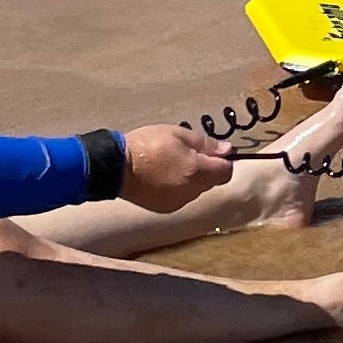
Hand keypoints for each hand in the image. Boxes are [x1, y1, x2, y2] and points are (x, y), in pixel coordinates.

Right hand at [117, 123, 233, 210]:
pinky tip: (161, 177)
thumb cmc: (147, 145)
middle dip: (205, 169)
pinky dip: (176, 188)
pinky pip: (180, 197)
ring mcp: (178, 202)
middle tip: (185, 154)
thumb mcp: (179, 134)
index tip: (210, 152)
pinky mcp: (164, 208)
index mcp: (198, 172)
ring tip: (169, 164)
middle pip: (210, 181)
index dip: (222, 161)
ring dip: (190, 179)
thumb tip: (227, 150)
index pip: (226, 172)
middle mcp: (191, 191)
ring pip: (195, 190)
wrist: (115, 166)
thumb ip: (206, 144)